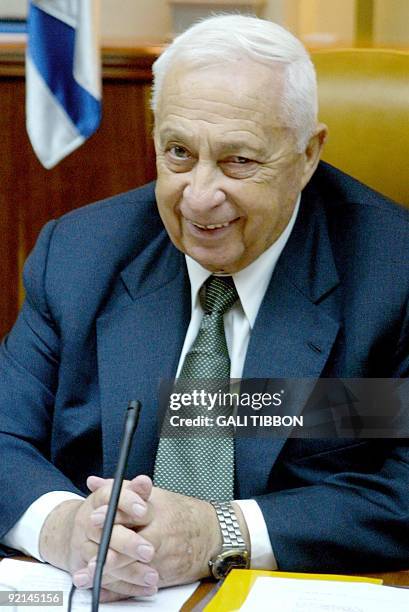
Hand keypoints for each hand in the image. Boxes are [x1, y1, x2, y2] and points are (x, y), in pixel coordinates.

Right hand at [39, 475, 158, 601]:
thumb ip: (136, 490)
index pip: (110, 497)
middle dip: (128, 543)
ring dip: (130, 571)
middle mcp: (86, 522)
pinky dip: (126, 587)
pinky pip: (105, 581)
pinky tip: (145, 588)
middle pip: (105, 533)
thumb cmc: (107, 510)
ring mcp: (83, 547)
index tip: (143, 510)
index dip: (127, 503)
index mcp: (97, 500)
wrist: (74, 530)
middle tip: (149, 551)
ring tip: (152, 576)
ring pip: (105, 561)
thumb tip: (145, 481)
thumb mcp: (122, 496)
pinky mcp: (84, 569)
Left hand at [86, 477, 249, 587]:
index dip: (113, 515)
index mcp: (158, 512)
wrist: (213, 535)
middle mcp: (161, 535)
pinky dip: (119, 589)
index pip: (134, 512)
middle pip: (133, 544)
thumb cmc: (182, 513)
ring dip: (110, 572)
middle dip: (110, 550)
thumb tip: (95, 482)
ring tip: (87, 574)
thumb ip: (123, 489)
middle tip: (90, 553)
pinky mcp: (164, 576)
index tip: (94, 517)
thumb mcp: (156, 496)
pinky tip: (101, 588)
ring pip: (134, 568)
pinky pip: (138, 585)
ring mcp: (163, 558)